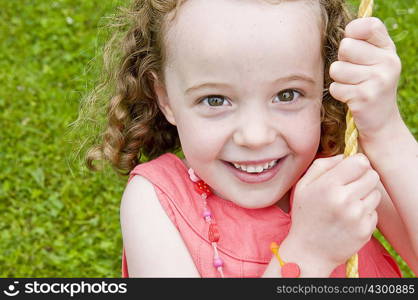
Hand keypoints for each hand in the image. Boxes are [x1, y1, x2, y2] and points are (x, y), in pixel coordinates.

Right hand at [287, 154, 381, 267]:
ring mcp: (357, 216)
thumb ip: (321, 165)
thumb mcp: (303, 186)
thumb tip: (344, 156)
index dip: (357, 163)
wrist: (309, 251)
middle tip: (351, 186)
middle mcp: (344, 200)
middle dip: (363, 177)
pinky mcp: (366, 230)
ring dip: (366, 195)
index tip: (351, 169)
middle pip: (372, 175)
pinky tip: (350, 217)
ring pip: (376, 193)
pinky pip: (375, 211)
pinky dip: (365, 212)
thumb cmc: (305, 215)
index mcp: (328, 186)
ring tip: (349, 203)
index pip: (360, 162)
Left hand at [329, 17, 401, 141]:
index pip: (369, 26)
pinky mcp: (365, 97)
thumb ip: (363, 44)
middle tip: (352, 73)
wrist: (381, 123)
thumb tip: (344, 31)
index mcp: (388, 50)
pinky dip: (338, 94)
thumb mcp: (374, 63)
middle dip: (341, 60)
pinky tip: (351, 98)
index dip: (352, 31)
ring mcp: (378, 80)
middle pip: (345, 47)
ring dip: (339, 80)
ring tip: (352, 86)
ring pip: (337, 68)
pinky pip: (335, 88)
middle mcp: (387, 62)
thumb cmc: (370, 87)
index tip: (351, 42)